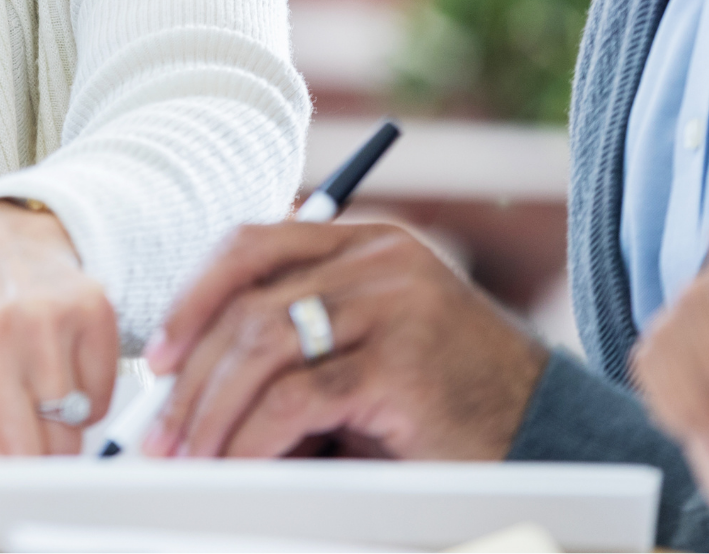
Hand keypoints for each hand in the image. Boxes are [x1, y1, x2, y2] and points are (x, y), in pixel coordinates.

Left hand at [0, 200, 116, 456]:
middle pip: (24, 450)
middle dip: (19, 461)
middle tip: (6, 437)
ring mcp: (41, 318)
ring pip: (67, 431)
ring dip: (54, 432)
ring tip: (29, 398)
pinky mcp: (87, 308)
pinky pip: (101, 397)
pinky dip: (87, 401)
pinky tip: (60, 373)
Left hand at [144, 219, 545, 459]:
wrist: (549, 441)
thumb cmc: (449, 406)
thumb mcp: (367, 356)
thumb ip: (298, 349)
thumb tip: (191, 388)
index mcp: (366, 243)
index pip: (252, 245)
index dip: (194, 298)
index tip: (158, 358)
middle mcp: (378, 259)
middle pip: (247, 300)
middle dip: (191, 374)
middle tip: (159, 431)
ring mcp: (392, 303)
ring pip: (261, 345)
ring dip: (210, 410)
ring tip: (189, 458)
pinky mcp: (400, 362)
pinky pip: (296, 397)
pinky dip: (251, 437)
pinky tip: (237, 466)